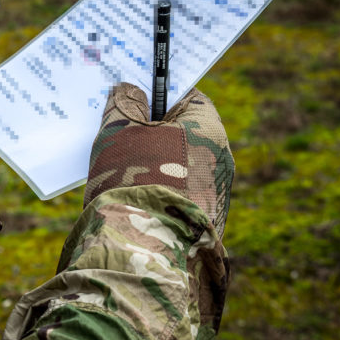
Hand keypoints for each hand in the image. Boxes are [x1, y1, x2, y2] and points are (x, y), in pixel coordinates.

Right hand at [84, 83, 233, 236]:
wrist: (140, 248)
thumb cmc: (130, 178)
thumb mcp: (119, 131)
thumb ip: (123, 103)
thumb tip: (128, 91)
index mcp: (209, 130)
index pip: (189, 97)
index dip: (159, 93)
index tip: (134, 95)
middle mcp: (221, 161)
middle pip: (184, 132)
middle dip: (153, 130)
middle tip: (119, 130)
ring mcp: (215, 196)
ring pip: (179, 166)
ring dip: (152, 164)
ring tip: (118, 169)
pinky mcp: (203, 224)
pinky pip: (178, 195)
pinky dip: (157, 191)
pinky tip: (130, 197)